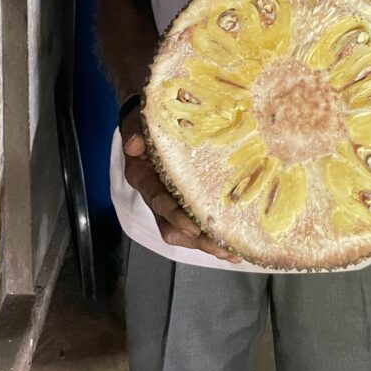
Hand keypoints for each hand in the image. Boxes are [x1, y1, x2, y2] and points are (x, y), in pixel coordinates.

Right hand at [121, 107, 240, 262]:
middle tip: (222, 248)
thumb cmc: (145, 120)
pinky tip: (236, 242)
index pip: (158, 201)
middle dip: (197, 241)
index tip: (193, 227)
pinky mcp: (186, 199)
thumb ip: (134, 131)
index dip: (174, 215)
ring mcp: (171, 200)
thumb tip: (134, 144)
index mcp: (143, 178)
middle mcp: (156, 195)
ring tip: (234, 252)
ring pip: (185, 232)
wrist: (150, 118)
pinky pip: (197, 222)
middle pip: (172, 227)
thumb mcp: (137, 121)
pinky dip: (214, 235)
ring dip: (208, 244)